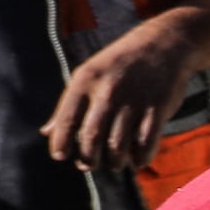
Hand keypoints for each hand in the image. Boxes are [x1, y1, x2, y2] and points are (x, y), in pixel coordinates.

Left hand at [44, 11, 209, 172]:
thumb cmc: (120, 64)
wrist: (163, 45)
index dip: (60, 143)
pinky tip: (137, 160)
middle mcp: (107, 91)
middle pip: (92, 138)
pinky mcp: (157, 108)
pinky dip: (140, 159)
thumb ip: (69, 105)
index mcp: (85, 81)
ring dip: (114, 162)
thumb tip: (46, 133)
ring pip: (118, 145)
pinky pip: (146, 144)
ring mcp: (134, 101)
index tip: (60, 157)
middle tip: (89, 164)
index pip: (66, 120)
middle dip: (88, 159)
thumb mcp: (88, 75)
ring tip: (114, 163)